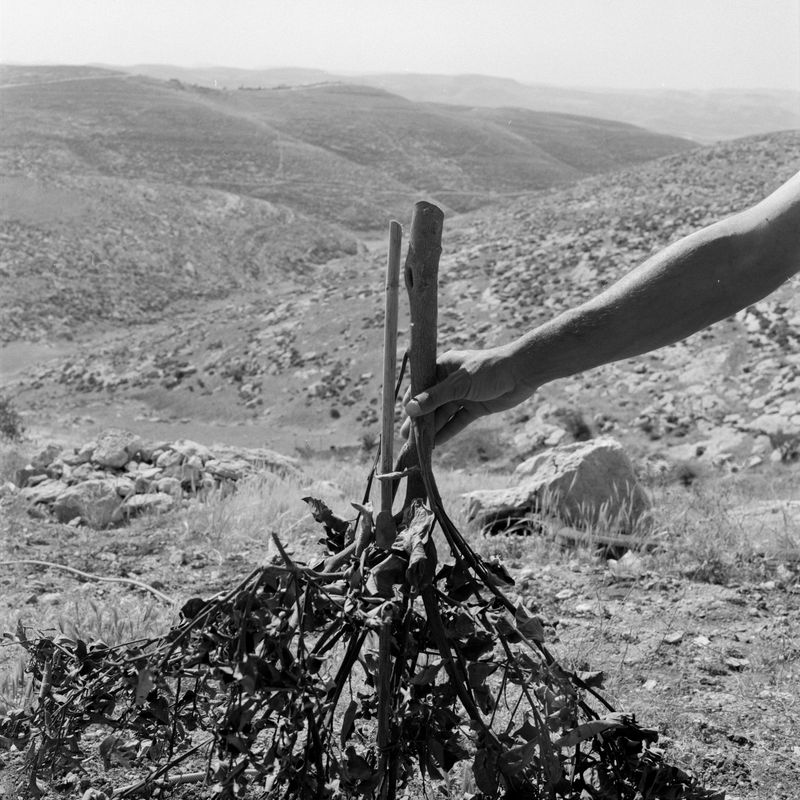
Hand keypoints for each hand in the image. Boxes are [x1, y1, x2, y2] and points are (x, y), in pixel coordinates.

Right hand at [402, 346, 535, 444]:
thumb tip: (410, 409)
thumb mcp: (459, 384)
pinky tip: (436, 443)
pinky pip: (457, 421)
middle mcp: (451, 381)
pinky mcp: (475, 408)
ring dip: (432, 427)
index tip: (402, 415)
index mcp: (444, 367)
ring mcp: (463, 395)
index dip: (412, 400)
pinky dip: (448, 431)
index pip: (422, 385)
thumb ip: (435, 398)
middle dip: (419, 418)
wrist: (522, 373)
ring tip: (417, 443)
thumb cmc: (488, 370)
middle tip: (405, 435)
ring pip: (444, 414)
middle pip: (431, 402)